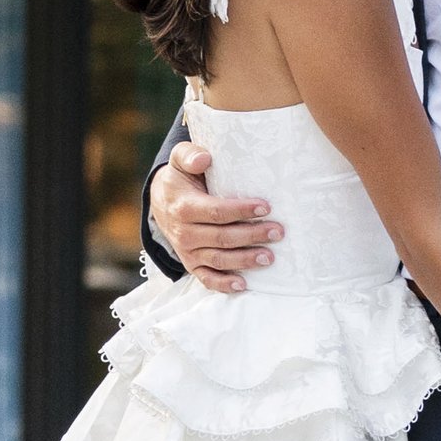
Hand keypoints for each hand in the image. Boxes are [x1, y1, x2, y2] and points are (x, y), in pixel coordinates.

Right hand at [151, 144, 283, 295]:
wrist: (162, 202)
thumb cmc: (181, 178)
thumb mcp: (180, 160)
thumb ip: (190, 154)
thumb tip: (205, 158)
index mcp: (184, 207)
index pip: (216, 212)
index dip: (241, 211)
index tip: (265, 207)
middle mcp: (185, 233)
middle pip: (222, 238)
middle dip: (252, 236)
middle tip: (278, 231)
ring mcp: (188, 252)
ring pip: (218, 260)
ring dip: (245, 260)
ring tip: (270, 257)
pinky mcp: (192, 265)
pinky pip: (207, 279)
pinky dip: (224, 285)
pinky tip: (244, 285)